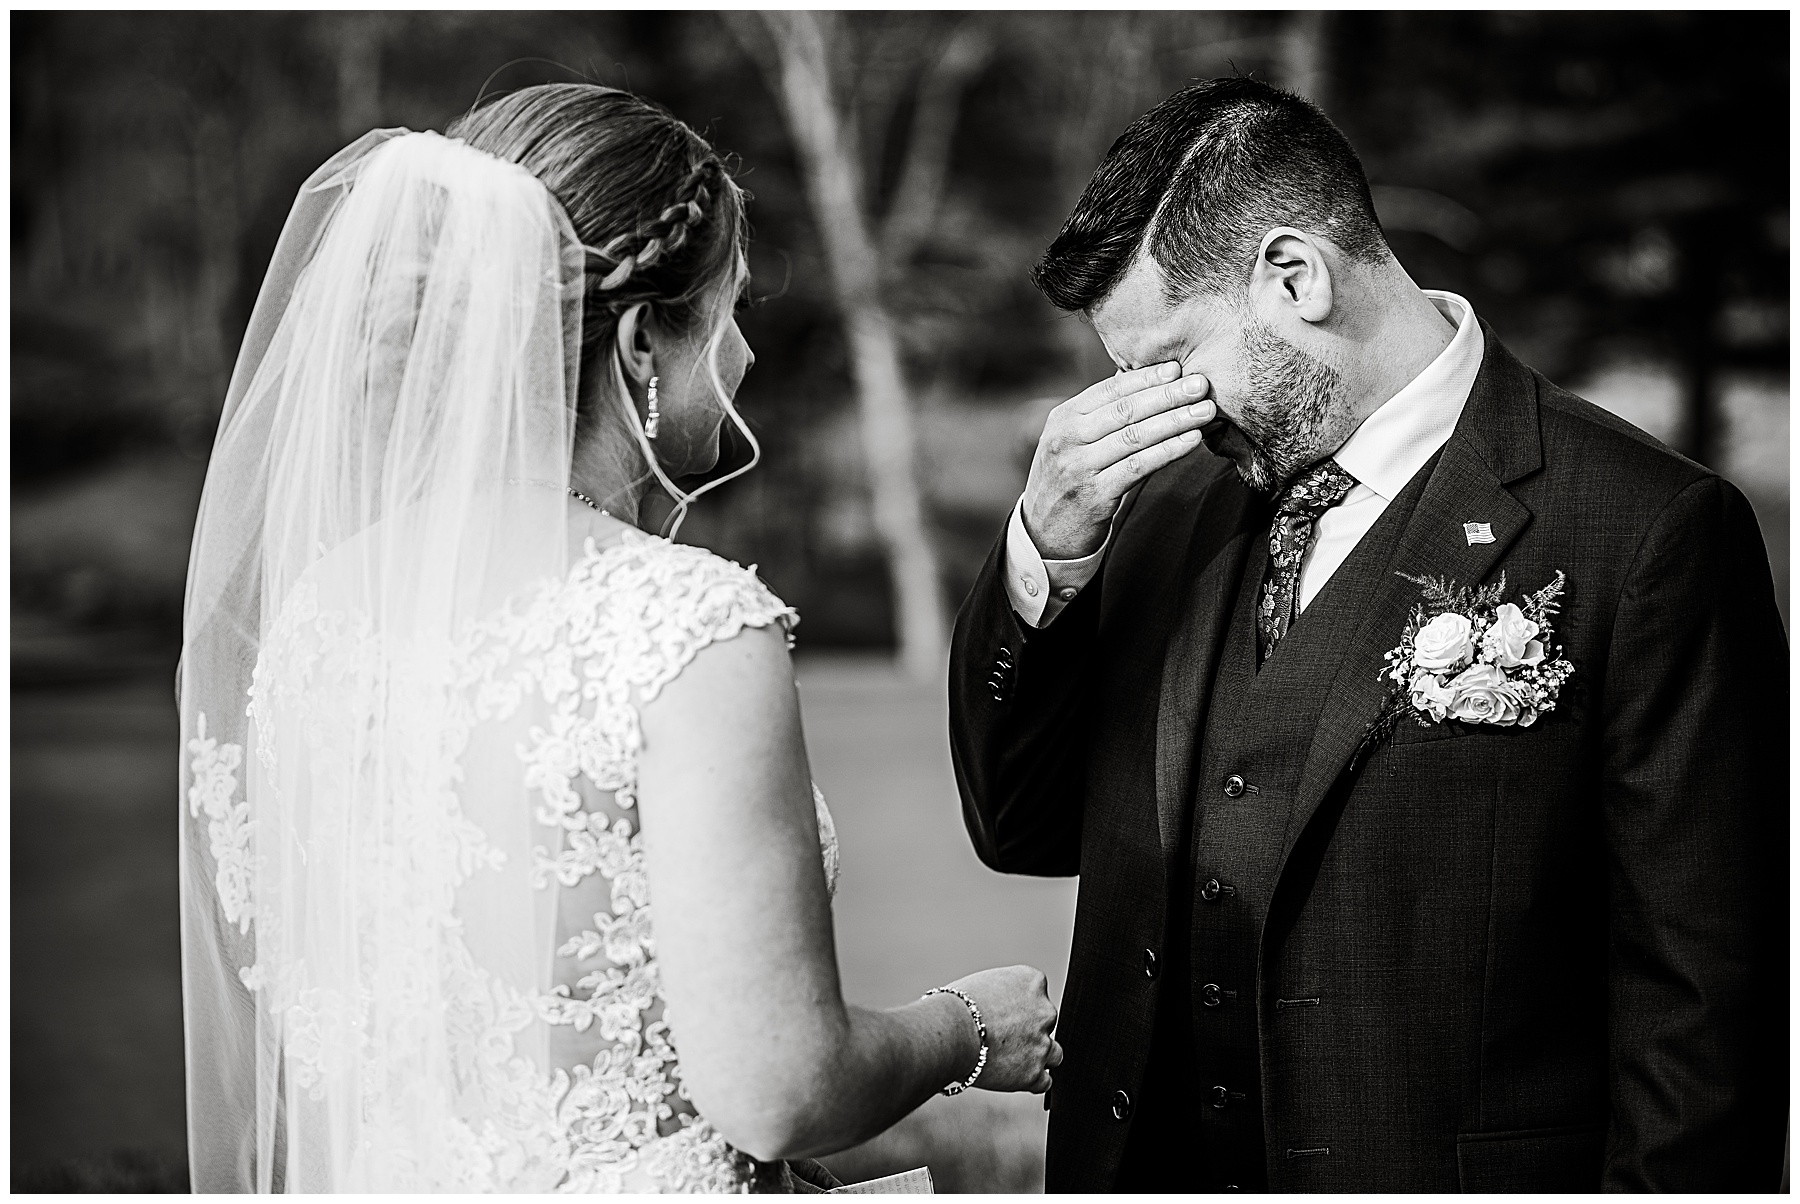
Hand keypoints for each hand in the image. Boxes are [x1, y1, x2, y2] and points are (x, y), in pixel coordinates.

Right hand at [946, 965, 1061, 1093]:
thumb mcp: (983, 984)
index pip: (1038, 995)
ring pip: (1054, 1054)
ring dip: (1037, 1057)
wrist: (949, 1032)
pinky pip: (1044, 1081)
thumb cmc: (955, 1006)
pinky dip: (1031, 1081)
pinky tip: (1014, 1078)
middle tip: (1003, 1038)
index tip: (1004, 1015)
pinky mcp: (1034, 1073)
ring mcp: (1042, 1044)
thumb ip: (1002, 994)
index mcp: (1032, 982)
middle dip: (1029, 1032)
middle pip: (1046, 1023)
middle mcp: (1044, 1011)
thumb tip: (999, 1007)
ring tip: (1012, 1060)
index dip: (1020, 1008)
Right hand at [1022, 363, 1215, 559]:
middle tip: (1200, 384)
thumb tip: (1143, 380)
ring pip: (1135, 437)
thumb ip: (1100, 414)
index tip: (1178, 369)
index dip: (1146, 378)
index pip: (1110, 390)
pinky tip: (1191, 441)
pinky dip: (1167, 451)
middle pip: (1125, 410)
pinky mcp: (1095, 495)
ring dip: (1174, 421)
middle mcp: (1068, 439)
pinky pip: (1137, 467)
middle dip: (1167, 395)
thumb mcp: (1071, 440)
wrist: (1043, 533)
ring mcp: (1079, 467)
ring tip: (1204, 411)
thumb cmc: (1068, 479)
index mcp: (1063, 418)